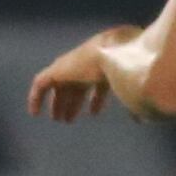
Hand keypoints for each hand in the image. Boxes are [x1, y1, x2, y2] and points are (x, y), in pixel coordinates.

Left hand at [24, 27, 140, 120]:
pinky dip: (36, 97)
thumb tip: (140, 118)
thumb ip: (135, 103)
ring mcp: (71, 65)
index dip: (96, 99)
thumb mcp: (134, 90)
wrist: (117, 55)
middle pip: (78, 85)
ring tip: (58, 120)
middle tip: (69, 119)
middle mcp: (88, 63)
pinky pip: (41, 84)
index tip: (94, 113)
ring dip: (60, 103)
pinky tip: (34, 113)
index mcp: (107, 66)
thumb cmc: (130, 73)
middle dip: (74, 102)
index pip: (98, 83)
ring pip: (61, 86)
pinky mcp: (57, 70)